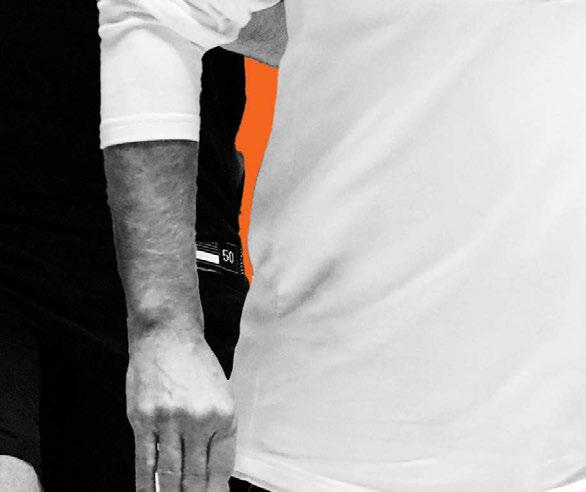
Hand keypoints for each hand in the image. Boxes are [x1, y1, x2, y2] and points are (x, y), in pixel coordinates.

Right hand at [126, 318, 235, 491]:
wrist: (168, 336)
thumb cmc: (196, 364)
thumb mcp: (221, 394)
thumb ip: (219, 431)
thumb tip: (214, 470)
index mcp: (224, 415)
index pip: (222, 467)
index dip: (216, 490)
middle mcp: (199, 420)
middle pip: (197, 476)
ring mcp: (169, 421)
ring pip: (171, 474)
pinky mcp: (143, 419)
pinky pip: (145, 461)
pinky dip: (147, 484)